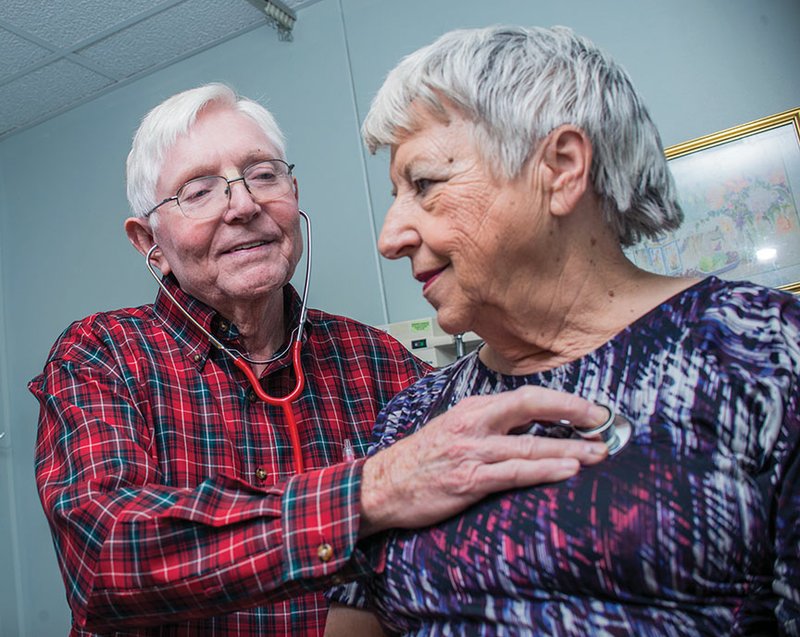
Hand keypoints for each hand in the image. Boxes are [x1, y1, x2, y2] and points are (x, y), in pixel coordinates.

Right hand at [359, 386, 608, 534]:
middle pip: (530, 407)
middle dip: (571, 412)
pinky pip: (514, 473)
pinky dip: (544, 471)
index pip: (524, 397)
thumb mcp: (452, 431)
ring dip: (569, 449)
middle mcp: (473, 425)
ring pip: (529, 446)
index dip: (560, 400)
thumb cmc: (418, 461)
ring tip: (597, 453)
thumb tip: (528, 430)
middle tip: (602, 423)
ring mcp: (471, 452)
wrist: (382, 486)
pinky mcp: (468, 481)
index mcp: (471, 410)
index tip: (588, 409)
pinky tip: (568, 470)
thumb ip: (487, 427)